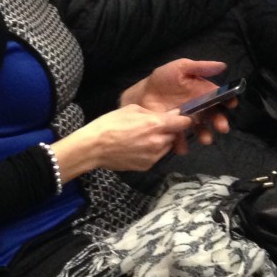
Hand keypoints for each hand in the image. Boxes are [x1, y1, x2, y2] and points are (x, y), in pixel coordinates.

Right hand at [53, 105, 192, 177]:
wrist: (93, 147)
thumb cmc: (109, 124)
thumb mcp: (130, 109)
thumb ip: (153, 112)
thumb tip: (170, 113)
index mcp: (156, 125)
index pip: (183, 122)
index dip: (183, 118)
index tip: (179, 117)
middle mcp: (159, 142)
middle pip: (175, 135)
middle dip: (169, 130)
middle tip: (153, 127)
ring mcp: (154, 156)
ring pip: (166, 146)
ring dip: (161, 141)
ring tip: (142, 137)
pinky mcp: (148, 166)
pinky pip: (156, 156)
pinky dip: (151, 151)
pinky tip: (136, 147)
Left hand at [121, 59, 230, 150]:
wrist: (142, 93)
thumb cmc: (162, 79)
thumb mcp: (180, 68)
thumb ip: (200, 67)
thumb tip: (223, 66)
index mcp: (203, 93)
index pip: (220, 98)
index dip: (228, 101)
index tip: (231, 105)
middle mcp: (199, 108)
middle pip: (214, 116)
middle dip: (220, 122)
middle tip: (221, 127)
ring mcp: (188, 120)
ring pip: (201, 129)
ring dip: (206, 135)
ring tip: (205, 139)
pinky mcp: (175, 129)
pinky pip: (181, 139)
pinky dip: (182, 144)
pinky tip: (182, 147)